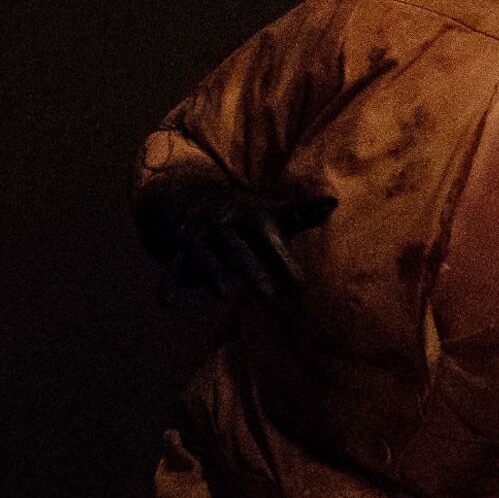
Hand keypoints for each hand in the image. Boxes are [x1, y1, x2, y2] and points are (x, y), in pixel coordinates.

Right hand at [136, 174, 337, 303]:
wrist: (191, 194)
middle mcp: (223, 223)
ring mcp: (200, 236)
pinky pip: (172, 268)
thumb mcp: (268, 210)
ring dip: (213, 275)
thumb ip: (300, 212)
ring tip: (226, 295)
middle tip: (269, 294)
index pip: (268, 236)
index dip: (283, 257)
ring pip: (206, 257)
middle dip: (252, 270)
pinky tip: (165, 303)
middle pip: (238, 249)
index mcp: (249, 214)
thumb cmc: (243, 213)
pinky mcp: (181, 249)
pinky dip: (168, 285)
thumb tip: (333, 202)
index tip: (300, 283)